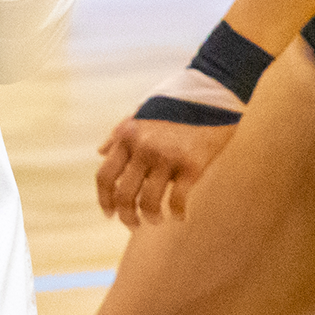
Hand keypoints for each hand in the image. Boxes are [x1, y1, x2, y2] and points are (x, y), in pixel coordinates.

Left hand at [95, 116, 236, 227]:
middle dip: (126, 216)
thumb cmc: (175, 103)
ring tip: (156, 219)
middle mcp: (142, 147)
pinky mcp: (191, 165)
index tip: (109, 213)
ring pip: (148, 202)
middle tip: (133, 224)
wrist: (213, 90)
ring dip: (150, 217)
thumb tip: (100, 152)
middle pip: (123, 194)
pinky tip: (179, 216)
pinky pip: (177, 199)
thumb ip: (119, 133)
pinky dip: (177, 213)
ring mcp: (166, 157)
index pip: (105, 175)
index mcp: (127, 136)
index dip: (104, 199)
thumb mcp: (140, 113)